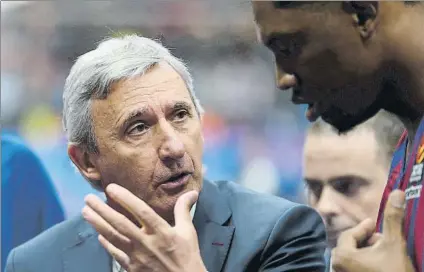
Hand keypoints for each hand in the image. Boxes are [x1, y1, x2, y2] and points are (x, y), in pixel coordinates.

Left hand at [82, 184, 206, 271]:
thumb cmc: (187, 256)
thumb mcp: (188, 232)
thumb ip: (183, 210)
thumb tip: (192, 191)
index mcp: (161, 231)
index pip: (141, 211)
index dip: (125, 198)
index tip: (110, 188)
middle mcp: (146, 242)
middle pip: (120, 224)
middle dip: (102, 210)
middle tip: (88, 198)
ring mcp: (137, 256)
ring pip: (113, 237)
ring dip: (98, 224)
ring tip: (86, 212)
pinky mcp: (132, 268)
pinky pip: (115, 254)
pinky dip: (106, 244)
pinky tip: (98, 235)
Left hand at [331, 190, 414, 271]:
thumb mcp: (394, 245)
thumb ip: (393, 219)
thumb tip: (396, 192)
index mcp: (341, 255)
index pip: (350, 234)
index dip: (364, 228)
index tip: (375, 223)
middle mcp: (336, 267)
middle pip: (350, 246)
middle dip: (366, 240)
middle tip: (382, 238)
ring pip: (353, 258)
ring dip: (367, 252)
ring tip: (383, 252)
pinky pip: (353, 268)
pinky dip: (365, 263)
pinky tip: (380, 264)